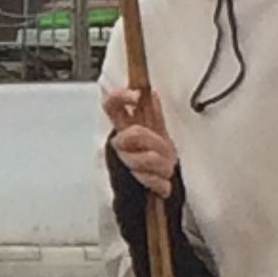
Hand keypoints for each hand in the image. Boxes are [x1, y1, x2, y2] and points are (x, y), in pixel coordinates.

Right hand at [104, 84, 177, 199]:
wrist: (156, 180)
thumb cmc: (155, 153)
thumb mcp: (156, 129)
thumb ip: (153, 112)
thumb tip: (151, 93)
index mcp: (124, 126)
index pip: (111, 105)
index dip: (121, 97)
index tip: (137, 96)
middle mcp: (120, 142)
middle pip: (133, 134)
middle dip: (155, 142)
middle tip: (166, 150)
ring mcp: (125, 160)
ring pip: (146, 158)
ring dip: (163, 164)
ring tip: (166, 168)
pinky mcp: (132, 181)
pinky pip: (149, 180)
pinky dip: (160, 183)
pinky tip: (162, 183)